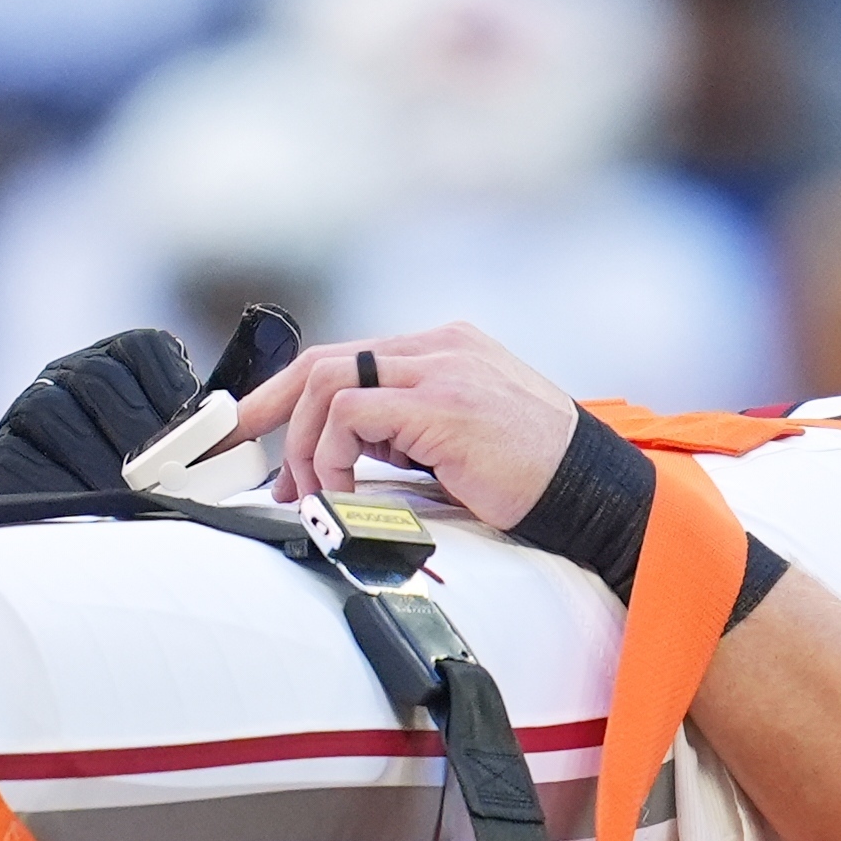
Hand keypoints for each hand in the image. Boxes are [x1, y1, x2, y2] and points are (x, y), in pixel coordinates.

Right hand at [0, 324, 205, 506]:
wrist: (84, 523)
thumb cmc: (150, 485)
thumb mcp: (185, 448)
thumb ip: (210, 427)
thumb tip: (255, 405)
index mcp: (117, 359)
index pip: (143, 351)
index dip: (171, 388)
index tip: (195, 431)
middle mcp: (67, 373)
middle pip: (97, 380)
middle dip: (137, 432)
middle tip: (168, 476)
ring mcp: (29, 410)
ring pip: (55, 415)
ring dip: (98, 461)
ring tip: (131, 498)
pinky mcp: (2, 453)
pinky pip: (20, 460)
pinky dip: (55, 485)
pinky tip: (86, 506)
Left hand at [252, 322, 585, 532]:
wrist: (596, 491)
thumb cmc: (536, 477)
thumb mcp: (461, 439)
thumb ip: (409, 429)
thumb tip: (341, 457)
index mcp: (444, 349)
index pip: (347, 357)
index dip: (290, 393)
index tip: (254, 427)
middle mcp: (439, 347)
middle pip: (324, 360)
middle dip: (270, 408)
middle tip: (245, 455)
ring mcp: (440, 369)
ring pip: (327, 383)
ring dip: (304, 445)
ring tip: (310, 493)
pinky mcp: (440, 403)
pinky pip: (349, 415)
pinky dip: (329, 456)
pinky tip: (340, 491)